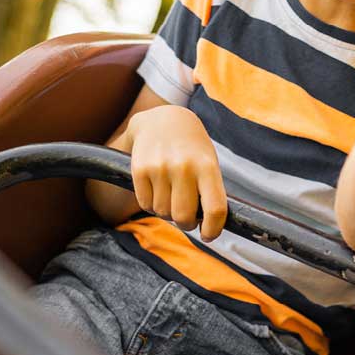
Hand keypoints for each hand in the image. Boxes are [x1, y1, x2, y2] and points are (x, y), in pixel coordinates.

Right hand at [127, 105, 228, 240]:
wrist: (162, 120)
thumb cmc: (192, 148)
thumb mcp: (208, 162)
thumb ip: (210, 192)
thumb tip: (209, 226)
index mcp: (207, 166)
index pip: (215, 209)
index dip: (213, 229)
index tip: (208, 234)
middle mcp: (184, 167)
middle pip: (184, 217)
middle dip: (186, 223)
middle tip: (187, 218)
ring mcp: (160, 168)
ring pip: (163, 213)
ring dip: (167, 211)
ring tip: (171, 194)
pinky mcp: (139, 170)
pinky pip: (145, 204)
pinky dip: (151, 204)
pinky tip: (157, 189)